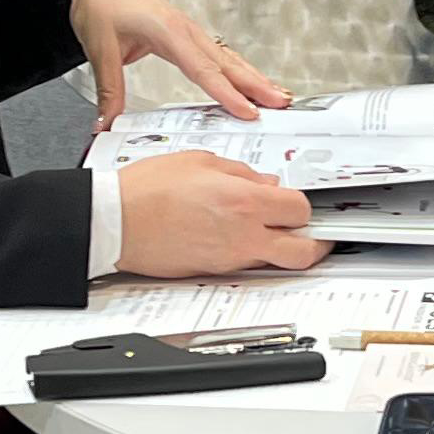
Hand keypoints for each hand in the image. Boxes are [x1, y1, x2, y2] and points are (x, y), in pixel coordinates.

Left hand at [71, 0, 284, 130]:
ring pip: (228, 57)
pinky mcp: (187, 33)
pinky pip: (219, 53)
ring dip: (254, 77)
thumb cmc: (101, 2)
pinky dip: (238, 68)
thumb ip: (109, 90)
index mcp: (168, 32)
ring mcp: (189, 30)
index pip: (204, 70)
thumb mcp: (101, 49)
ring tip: (277, 94)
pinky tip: (251, 79)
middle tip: (280, 103)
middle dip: (256, 85)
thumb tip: (107, 122)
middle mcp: (185, 29)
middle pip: (227, 63)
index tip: (246, 111)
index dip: (227, 94)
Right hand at [114, 152, 324, 277]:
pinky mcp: (213, 272)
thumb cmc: (147, 190)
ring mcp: (229, 259)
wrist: (114, 222)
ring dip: (285, 250)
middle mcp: (243, 236)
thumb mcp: (201, 161)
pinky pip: (247, 266)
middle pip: (304, 252)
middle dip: (317, 243)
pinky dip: (252, 254)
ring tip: (279, 235)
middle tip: (318, 235)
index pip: (300, 209)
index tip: (299, 201)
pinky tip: (241, 237)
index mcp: (244, 202)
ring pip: (277, 263)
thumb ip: (242, 173)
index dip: (304, 204)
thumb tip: (265, 183)